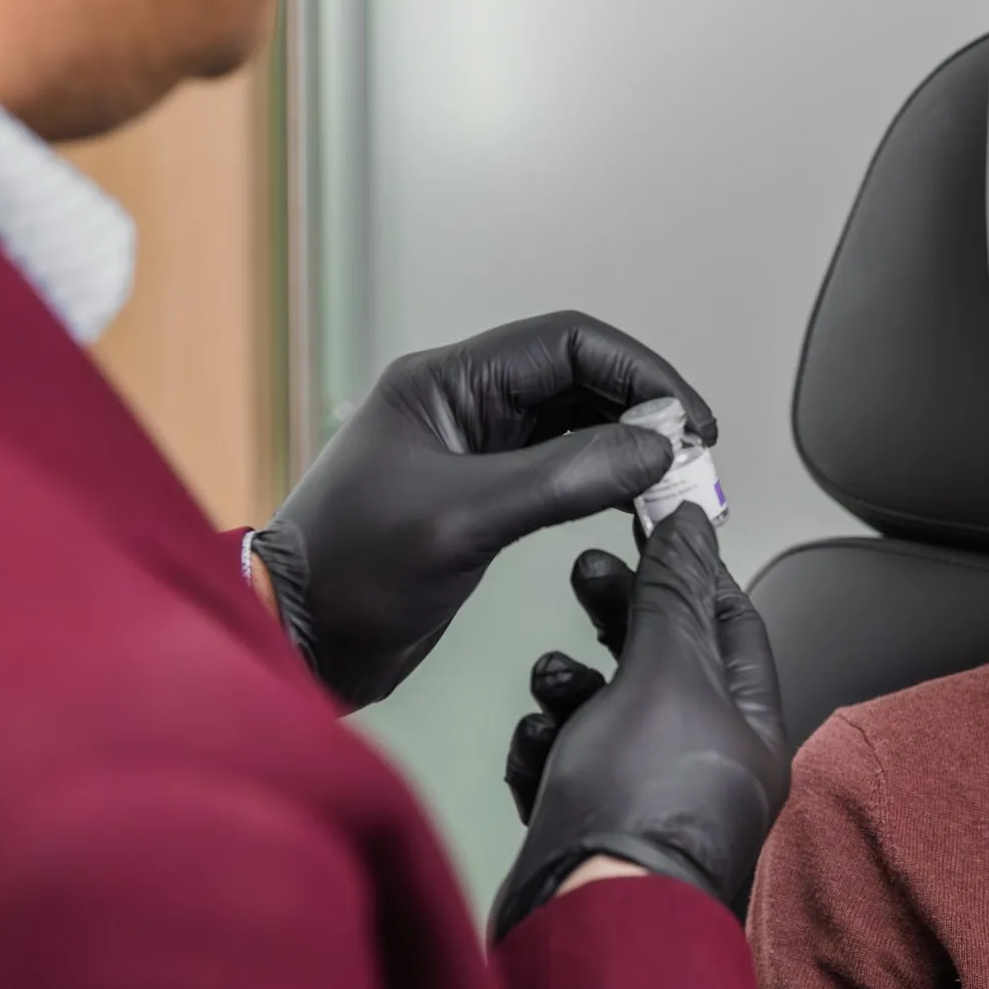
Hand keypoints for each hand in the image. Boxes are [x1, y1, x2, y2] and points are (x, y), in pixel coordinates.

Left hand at [254, 312, 713, 709]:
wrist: (295, 645)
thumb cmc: (347, 575)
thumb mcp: (462, 521)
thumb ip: (564, 478)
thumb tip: (654, 448)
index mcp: (445, 383)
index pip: (566, 343)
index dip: (638, 372)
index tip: (686, 420)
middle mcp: (463, 405)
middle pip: (580, 379)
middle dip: (643, 410)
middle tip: (693, 459)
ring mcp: (474, 451)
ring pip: (578, 424)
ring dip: (631, 447)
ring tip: (674, 484)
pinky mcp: (484, 497)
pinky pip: (564, 469)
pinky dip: (607, 480)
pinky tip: (636, 504)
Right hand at [491, 504, 789, 942]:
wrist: (584, 922)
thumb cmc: (641, 807)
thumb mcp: (665, 672)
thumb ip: (675, 595)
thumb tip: (693, 526)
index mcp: (748, 725)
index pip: (732, 623)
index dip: (691, 569)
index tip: (655, 528)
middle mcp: (705, 763)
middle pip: (664, 661)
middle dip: (620, 616)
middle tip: (586, 571)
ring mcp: (646, 799)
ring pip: (606, 712)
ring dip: (571, 685)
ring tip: (551, 682)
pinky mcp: (590, 828)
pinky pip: (566, 765)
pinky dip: (545, 747)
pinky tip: (534, 746)